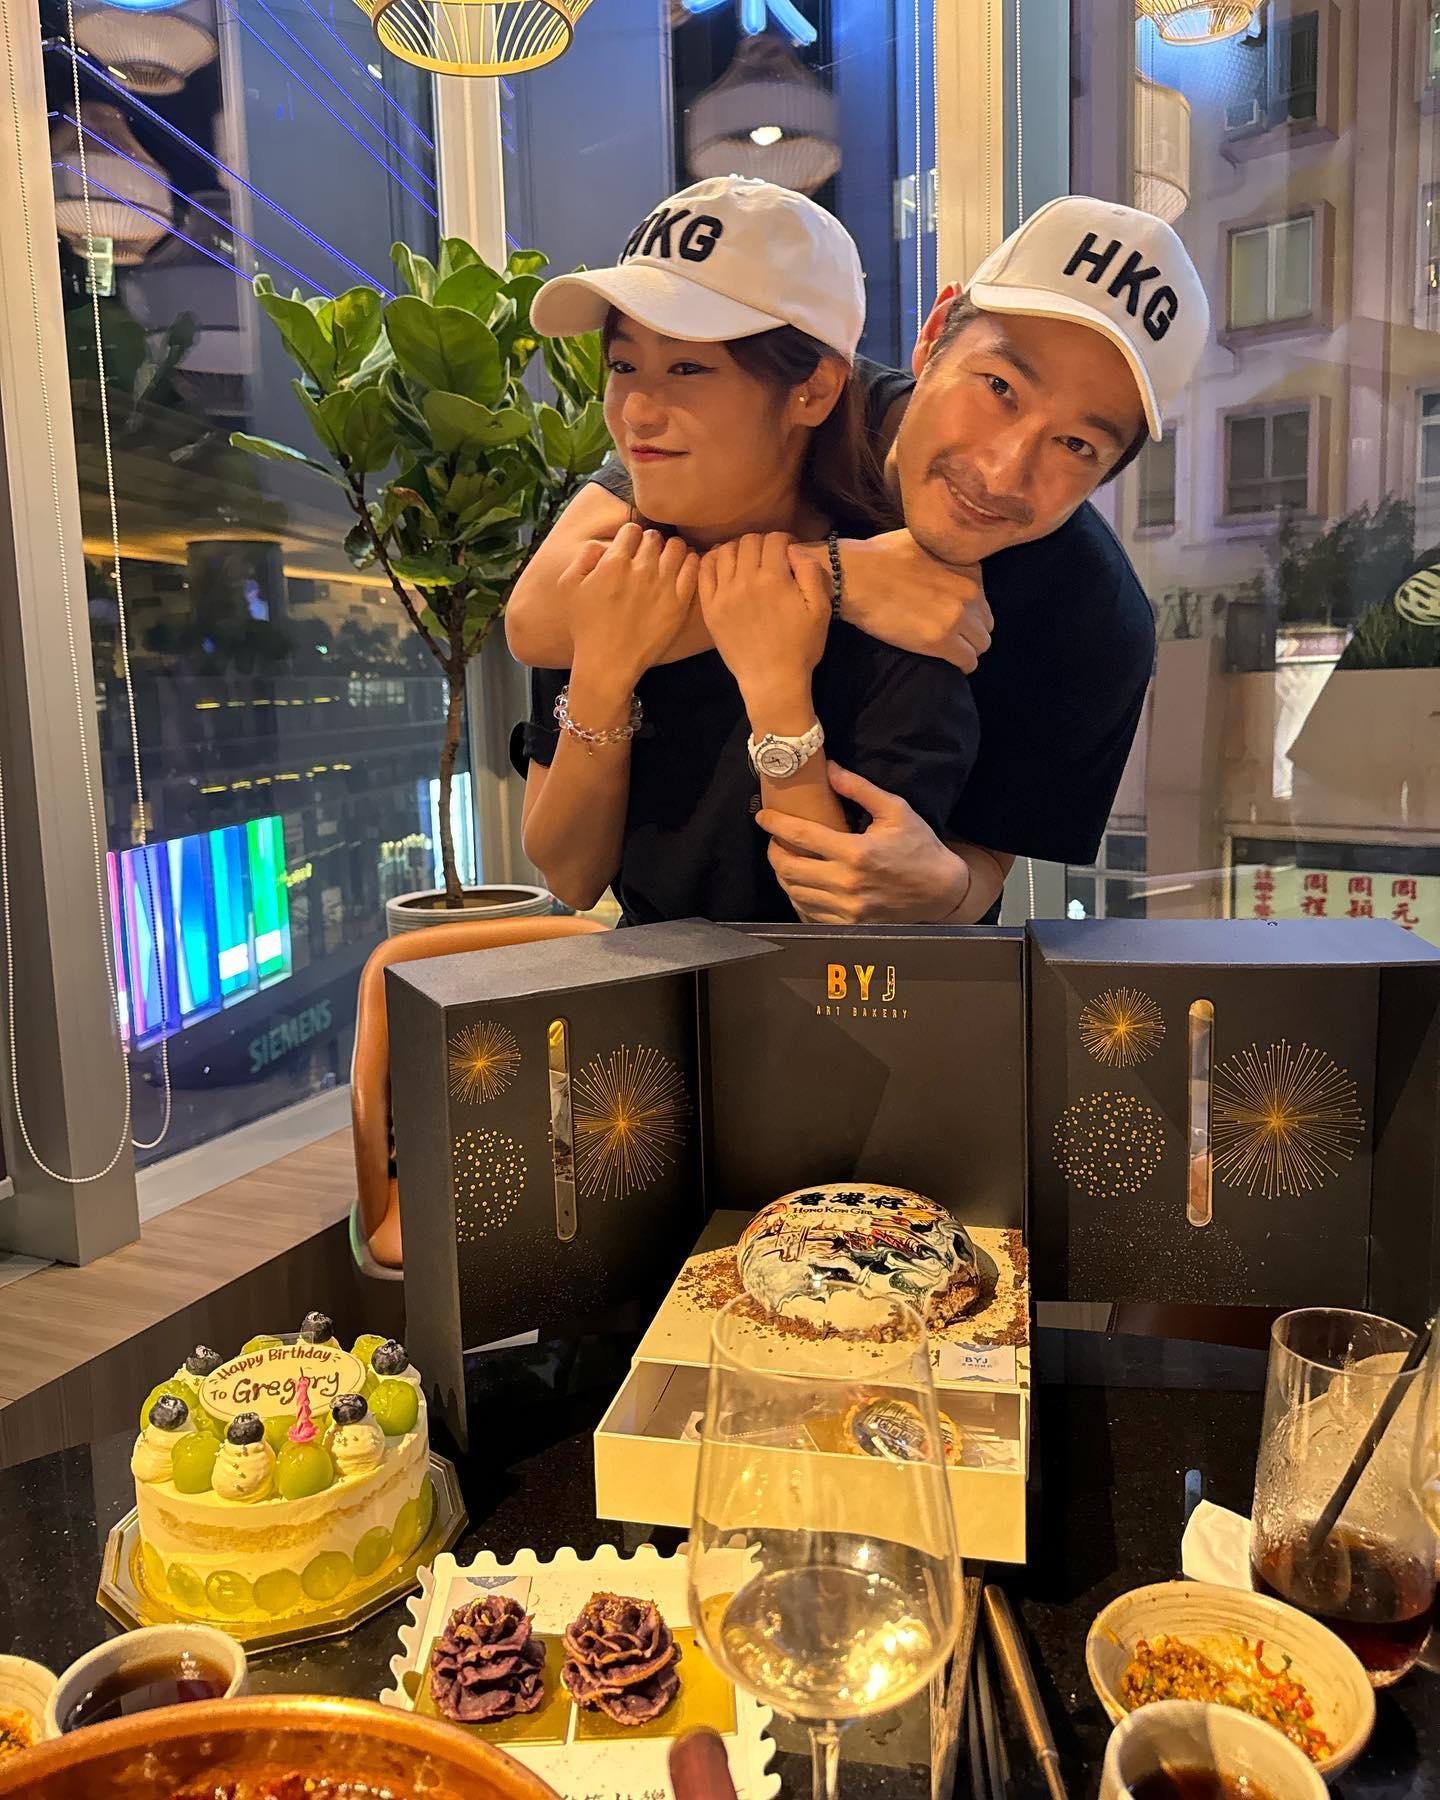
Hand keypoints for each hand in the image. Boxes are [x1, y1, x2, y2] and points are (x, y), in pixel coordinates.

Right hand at [566, 522, 698, 689]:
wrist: (608, 663)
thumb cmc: (586, 627)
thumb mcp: (569, 587)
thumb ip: (583, 556)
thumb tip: (601, 544)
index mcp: (614, 562)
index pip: (632, 529)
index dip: (630, 537)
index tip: (630, 549)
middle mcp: (641, 569)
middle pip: (655, 537)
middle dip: (650, 543)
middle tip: (648, 557)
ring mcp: (663, 585)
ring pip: (677, 547)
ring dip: (671, 549)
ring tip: (667, 560)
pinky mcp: (679, 603)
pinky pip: (692, 568)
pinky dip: (689, 562)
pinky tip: (682, 569)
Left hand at [699, 533, 830, 710]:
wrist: (771, 680)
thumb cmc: (801, 647)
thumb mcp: (820, 609)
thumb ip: (810, 572)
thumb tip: (794, 548)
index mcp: (774, 578)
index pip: (775, 539)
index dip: (785, 541)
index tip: (789, 552)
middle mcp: (745, 580)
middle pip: (749, 541)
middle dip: (763, 543)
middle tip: (770, 558)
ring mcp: (723, 593)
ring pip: (725, 550)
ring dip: (738, 549)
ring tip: (747, 561)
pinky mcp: (710, 607)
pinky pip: (705, 571)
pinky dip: (713, 560)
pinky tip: (724, 565)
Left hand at [758, 763, 971, 923]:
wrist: (941, 891)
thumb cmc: (919, 846)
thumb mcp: (895, 810)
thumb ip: (859, 789)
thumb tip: (829, 768)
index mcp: (856, 852)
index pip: (801, 836)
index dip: (776, 824)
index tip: (763, 817)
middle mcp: (847, 883)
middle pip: (789, 869)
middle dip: (773, 851)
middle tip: (773, 840)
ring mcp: (847, 909)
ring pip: (795, 892)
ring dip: (783, 875)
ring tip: (785, 859)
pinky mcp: (849, 924)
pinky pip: (809, 913)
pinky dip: (798, 897)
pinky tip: (801, 884)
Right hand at [802, 531, 991, 673]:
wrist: (855, 576)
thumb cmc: (878, 555)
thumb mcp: (923, 540)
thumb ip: (943, 552)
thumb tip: (942, 558)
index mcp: (968, 566)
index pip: (983, 598)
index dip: (968, 610)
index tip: (952, 616)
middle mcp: (970, 591)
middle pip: (986, 623)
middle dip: (971, 631)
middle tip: (949, 635)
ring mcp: (957, 616)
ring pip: (980, 645)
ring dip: (966, 648)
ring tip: (947, 650)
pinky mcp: (941, 640)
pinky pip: (968, 662)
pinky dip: (960, 665)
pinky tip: (947, 662)